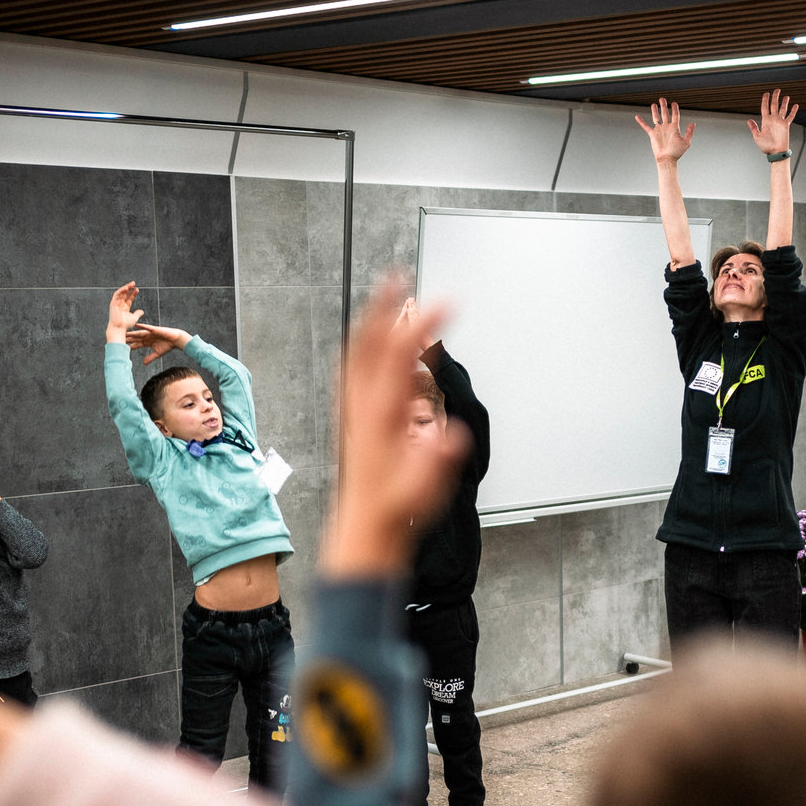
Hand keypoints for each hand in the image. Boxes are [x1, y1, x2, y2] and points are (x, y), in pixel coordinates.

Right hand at [105, 281, 145, 344]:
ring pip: (120, 293)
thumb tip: (142, 311)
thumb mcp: (134, 318)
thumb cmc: (125, 325)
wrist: (119, 328)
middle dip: (129, 289)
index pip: (129, 299)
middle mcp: (119, 305)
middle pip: (124, 295)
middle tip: (134, 283)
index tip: (137, 289)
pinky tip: (126, 288)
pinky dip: (121, 290)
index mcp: (124, 308)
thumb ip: (137, 314)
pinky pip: (117, 295)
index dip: (133, 294)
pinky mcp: (113, 303)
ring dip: (125, 288)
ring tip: (131, 284)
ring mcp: (116, 304)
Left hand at [125, 322, 189, 365]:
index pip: (137, 344)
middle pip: (136, 338)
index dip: (130, 346)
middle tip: (119, 339)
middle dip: (128, 339)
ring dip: (132, 333)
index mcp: (147, 342)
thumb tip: (144, 364)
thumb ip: (150, 358)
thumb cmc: (168, 346)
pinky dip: (143, 326)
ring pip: (139, 333)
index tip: (122, 347)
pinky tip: (136, 324)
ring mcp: (150, 332)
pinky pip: (148, 327)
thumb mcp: (158, 353)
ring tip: (125, 332)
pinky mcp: (155, 329)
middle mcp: (147, 336)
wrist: (176, 340)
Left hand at [321, 282, 470, 576]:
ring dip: (369, 322)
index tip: (446, 302)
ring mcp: (352, 410)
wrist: (365, 527)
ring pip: (355, 353)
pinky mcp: (351, 419)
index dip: (422, 324)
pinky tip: (366, 344)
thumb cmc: (396, 508)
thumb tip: (454, 434)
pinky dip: (360, 346)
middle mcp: (361, 406)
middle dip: (383, 306)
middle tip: (398, 278)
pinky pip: (350, 369)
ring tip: (383, 300)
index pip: (399, 355)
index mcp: (381, 414)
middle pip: (367, 343)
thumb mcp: (425, 488)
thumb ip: (438, 458)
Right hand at [635, 99, 694, 162]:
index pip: (675, 115)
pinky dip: (641, 121)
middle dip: (664, 106)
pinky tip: (637, 117)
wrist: (667, 159)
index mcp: (675, 128)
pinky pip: (646, 126)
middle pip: (665, 114)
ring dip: (655, 111)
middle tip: (662, 99)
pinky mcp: (653, 134)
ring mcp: (659, 130)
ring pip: (656, 118)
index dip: (675, 109)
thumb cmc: (676, 153)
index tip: (674, 103)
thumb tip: (693, 123)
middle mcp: (667, 127)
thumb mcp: (686, 142)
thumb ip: (689, 132)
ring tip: (654, 104)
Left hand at [748, 89, 797, 155]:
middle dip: (775, 97)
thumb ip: (754, 128)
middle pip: (774, 105)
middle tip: (777, 90)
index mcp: (765, 121)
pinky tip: (795, 105)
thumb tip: (749, 120)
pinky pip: (790, 116)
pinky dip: (793, 111)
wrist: (776, 152)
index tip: (766, 93)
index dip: (765, 100)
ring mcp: (780, 122)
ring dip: (784, 102)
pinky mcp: (786, 125)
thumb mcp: (757, 136)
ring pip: (782, 109)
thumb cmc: (766, 147)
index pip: (765, 107)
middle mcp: (773, 119)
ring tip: (786, 96)